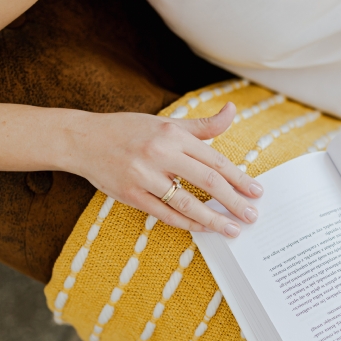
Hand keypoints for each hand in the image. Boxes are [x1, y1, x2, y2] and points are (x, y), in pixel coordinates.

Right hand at [63, 102, 260, 236]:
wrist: (83, 139)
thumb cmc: (130, 130)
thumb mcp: (167, 123)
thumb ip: (202, 126)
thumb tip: (232, 110)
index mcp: (173, 135)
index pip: (215, 160)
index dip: (239, 178)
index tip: (257, 192)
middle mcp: (160, 154)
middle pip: (207, 181)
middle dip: (233, 201)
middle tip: (252, 215)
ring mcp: (144, 176)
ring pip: (186, 202)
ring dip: (213, 218)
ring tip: (232, 229)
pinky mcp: (131, 195)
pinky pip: (164, 214)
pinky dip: (187, 223)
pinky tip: (204, 228)